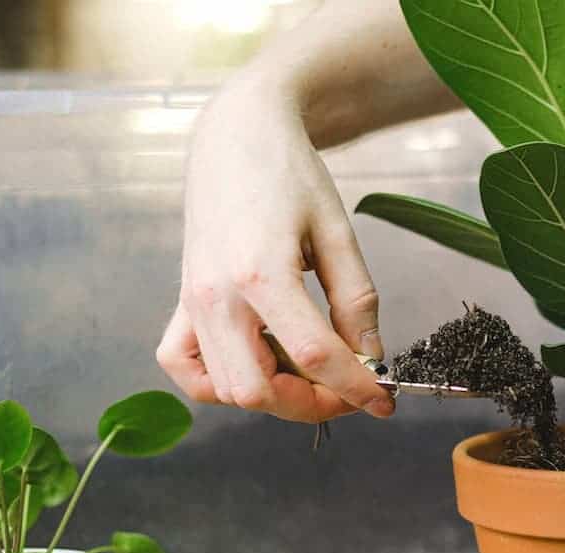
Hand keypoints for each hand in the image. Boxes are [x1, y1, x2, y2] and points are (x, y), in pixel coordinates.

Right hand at [157, 73, 394, 422]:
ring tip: (310, 368)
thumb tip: (370, 356)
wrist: (238, 135)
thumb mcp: (337, 232)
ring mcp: (192, 302)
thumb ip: (356, 300)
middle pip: (259, 390)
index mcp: (261, 272)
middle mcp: (215, 295)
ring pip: (225, 389)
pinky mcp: (180, 301)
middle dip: (311, 404)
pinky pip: (185, 367)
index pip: (314, 355)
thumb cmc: (290, 174)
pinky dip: (218, 382)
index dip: (356, 387)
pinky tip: (257, 362)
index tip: (384, 401)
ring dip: (274, 394)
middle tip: (348, 389)